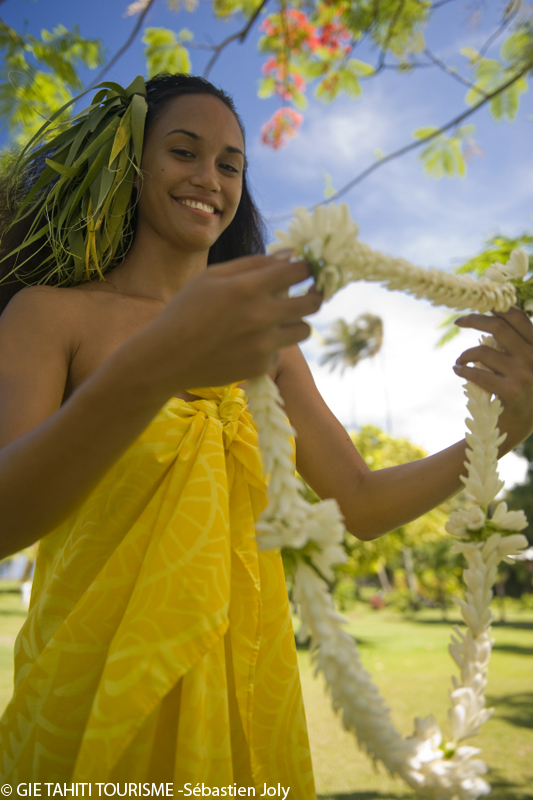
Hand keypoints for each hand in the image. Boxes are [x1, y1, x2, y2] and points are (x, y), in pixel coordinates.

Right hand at [143, 253, 322, 391]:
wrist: (167, 358)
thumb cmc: (186, 311)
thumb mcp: (212, 277)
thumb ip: (253, 263)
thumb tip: (289, 255)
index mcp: (248, 287)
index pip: (299, 271)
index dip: (306, 267)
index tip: (304, 270)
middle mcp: (262, 315)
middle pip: (313, 302)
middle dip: (314, 294)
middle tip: (308, 293)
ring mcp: (264, 344)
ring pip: (304, 329)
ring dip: (295, 321)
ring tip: (277, 319)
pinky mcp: (262, 366)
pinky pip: (282, 351)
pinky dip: (272, 345)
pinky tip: (249, 344)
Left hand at [453, 307, 532, 450]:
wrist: (522, 426)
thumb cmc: (520, 390)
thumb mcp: (525, 363)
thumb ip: (514, 343)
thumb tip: (490, 315)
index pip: (518, 317)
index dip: (495, 307)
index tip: (476, 306)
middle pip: (499, 327)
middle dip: (474, 320)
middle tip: (459, 321)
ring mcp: (524, 375)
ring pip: (484, 352)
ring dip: (465, 354)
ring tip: (460, 360)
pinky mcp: (511, 392)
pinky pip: (478, 374)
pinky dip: (463, 370)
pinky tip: (458, 370)